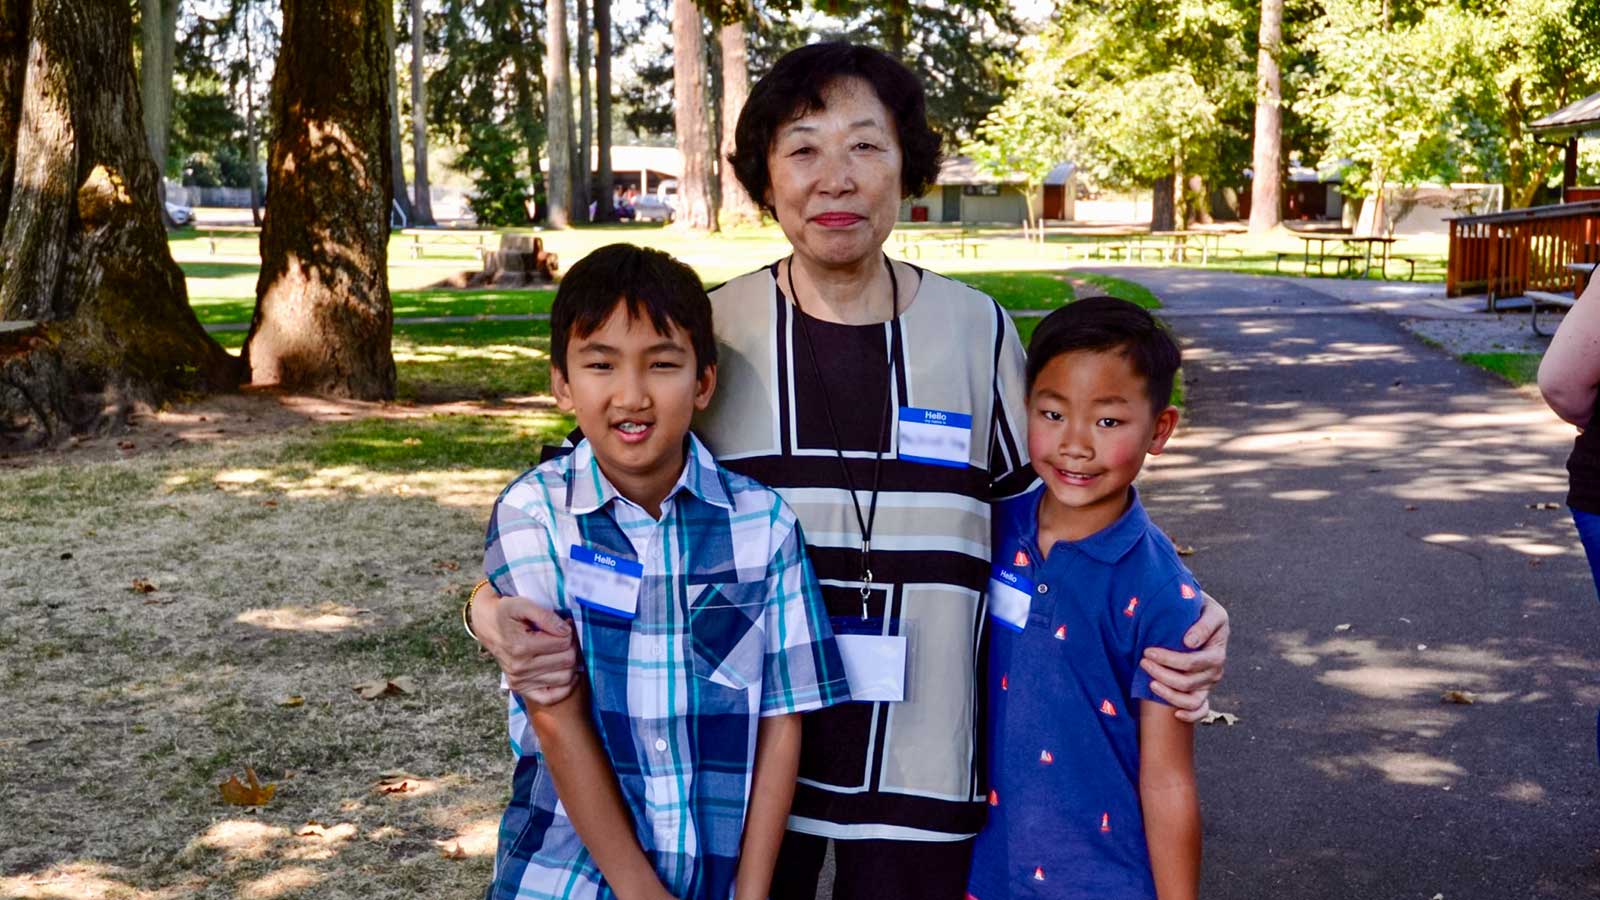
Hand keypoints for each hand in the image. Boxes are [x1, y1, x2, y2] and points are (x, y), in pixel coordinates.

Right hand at [473, 589, 581, 705]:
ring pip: (565, 677)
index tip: (564, 625)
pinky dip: (564, 686)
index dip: (568, 631)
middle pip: (567, 660)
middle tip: (565, 637)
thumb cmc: (507, 613)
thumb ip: (545, 615)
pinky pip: (551, 697)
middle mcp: (519, 668)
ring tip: (562, 651)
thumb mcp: (523, 605)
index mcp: (520, 647)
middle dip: (571, 646)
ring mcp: (519, 681)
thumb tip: (565, 631)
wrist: (489, 626)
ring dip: (570, 663)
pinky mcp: (521, 689)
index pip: (563, 642)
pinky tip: (564, 671)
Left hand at [1140, 591, 1228, 723]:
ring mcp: (1208, 682)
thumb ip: (1203, 624)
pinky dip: (1191, 715)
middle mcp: (1215, 670)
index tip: (1147, 651)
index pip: (1192, 663)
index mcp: (1217, 650)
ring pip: (1192, 699)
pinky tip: (1175, 714)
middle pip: (1187, 682)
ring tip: (1150, 683)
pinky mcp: (1203, 690)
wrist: (1197, 611)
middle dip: (1161, 674)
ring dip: (1169, 695)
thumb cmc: (1199, 608)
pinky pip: (1201, 709)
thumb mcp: (1208, 608)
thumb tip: (1189, 642)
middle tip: (1142, 662)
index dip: (1168, 660)